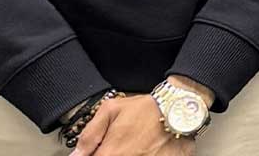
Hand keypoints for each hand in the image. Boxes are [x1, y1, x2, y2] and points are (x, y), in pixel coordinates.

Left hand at [71, 94, 194, 155]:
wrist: (181, 108)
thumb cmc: (148, 108)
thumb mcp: (111, 110)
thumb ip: (89, 134)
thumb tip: (76, 154)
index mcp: (111, 154)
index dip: (93, 153)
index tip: (101, 147)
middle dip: (113, 153)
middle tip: (120, 144)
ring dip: (128, 153)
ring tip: (135, 144)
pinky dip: (144, 154)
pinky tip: (147, 148)